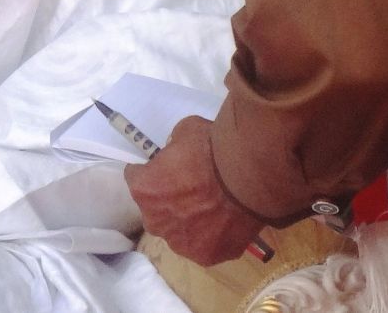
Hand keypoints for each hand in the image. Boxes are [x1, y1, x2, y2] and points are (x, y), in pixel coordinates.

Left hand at [124, 116, 269, 264]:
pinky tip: (228, 221)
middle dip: (169, 201)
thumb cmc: (214, 149)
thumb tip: (178, 154)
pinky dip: (214, 236)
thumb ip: (174, 148)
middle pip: (157, 210)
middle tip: (195, 188)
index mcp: (143, 190)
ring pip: (179, 232)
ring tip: (215, 207)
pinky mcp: (207, 257)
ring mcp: (181, 243)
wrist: (249, 176)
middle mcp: (155, 222)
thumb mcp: (185, 131)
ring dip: (190, 222)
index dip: (154, 171)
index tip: (169, 166)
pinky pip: (205, 245)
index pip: (138, 178)